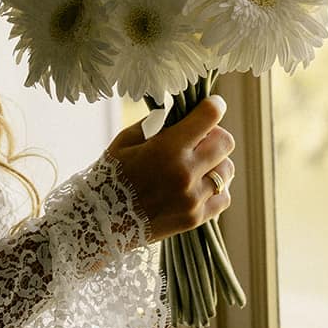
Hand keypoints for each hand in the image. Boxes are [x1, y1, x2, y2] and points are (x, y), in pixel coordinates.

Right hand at [104, 94, 235, 244]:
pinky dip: (215, 190)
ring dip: (216, 163)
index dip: (214, 106)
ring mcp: (192, 198)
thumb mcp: (126, 141)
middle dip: (215, 135)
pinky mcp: (195, 218)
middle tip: (199, 139)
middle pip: (226, 142)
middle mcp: (185, 173)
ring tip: (197, 166)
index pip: (209, 116)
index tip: (212, 105)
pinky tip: (198, 186)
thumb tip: (180, 113)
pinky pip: (223, 197)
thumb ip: (156, 124)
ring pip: (227, 170)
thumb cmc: (109, 177)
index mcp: (168, 149)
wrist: (100, 222)